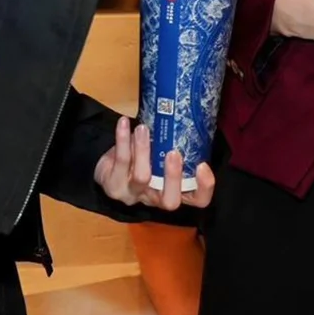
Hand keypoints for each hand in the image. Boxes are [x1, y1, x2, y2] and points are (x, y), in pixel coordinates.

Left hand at [95, 117, 215, 208]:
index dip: (204, 187)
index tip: (203, 165)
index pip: (198, 200)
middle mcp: (156, 198)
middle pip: (170, 201)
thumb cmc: (144, 157)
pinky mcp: (114, 186)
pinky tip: (123, 123)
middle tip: (173, 153)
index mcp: (175, 191)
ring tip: (143, 129)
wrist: (109, 167)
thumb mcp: (162, 154)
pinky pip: (121, 162)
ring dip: (144, 150)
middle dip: (173, 177)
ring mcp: (134, 195)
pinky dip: (123, 140)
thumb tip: (192, 113)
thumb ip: (177, 144)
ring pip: (142, 178)